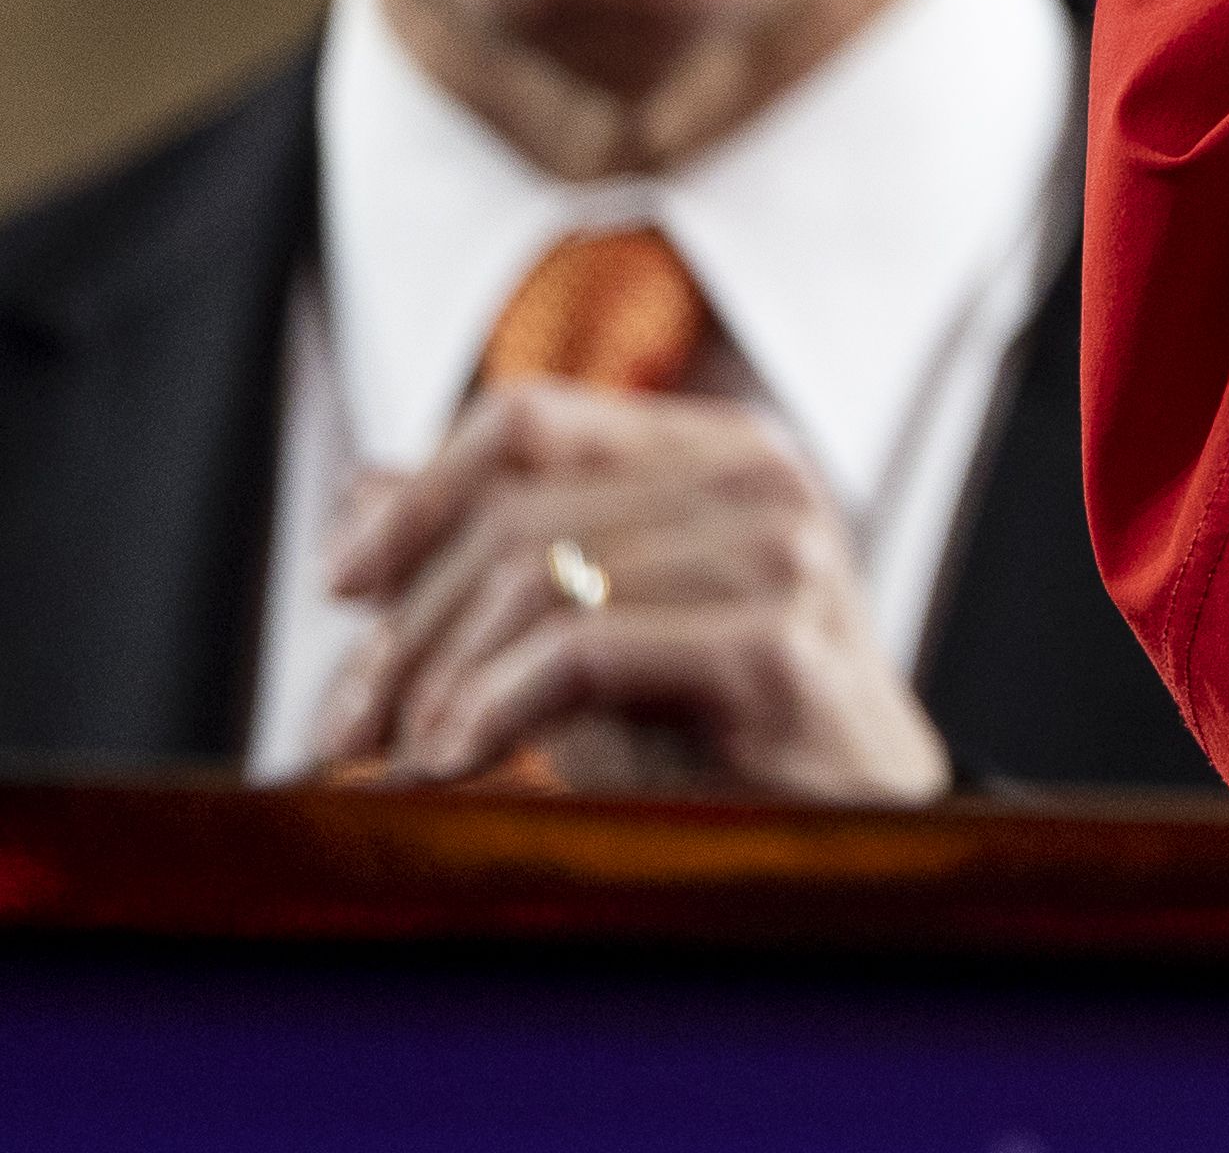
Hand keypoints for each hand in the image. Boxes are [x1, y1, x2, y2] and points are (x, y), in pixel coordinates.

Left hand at [309, 383, 948, 801]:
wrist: (854, 841)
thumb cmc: (718, 736)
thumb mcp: (593, 628)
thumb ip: (500, 554)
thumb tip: (362, 491)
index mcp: (718, 449)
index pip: (528, 420)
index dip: (417, 497)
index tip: (341, 584)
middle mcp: (758, 479)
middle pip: (516, 512)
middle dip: (404, 625)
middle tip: (347, 725)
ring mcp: (779, 556)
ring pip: (539, 578)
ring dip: (436, 681)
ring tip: (402, 759)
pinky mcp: (774, 647)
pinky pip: (582, 650)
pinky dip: (489, 708)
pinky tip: (456, 764)